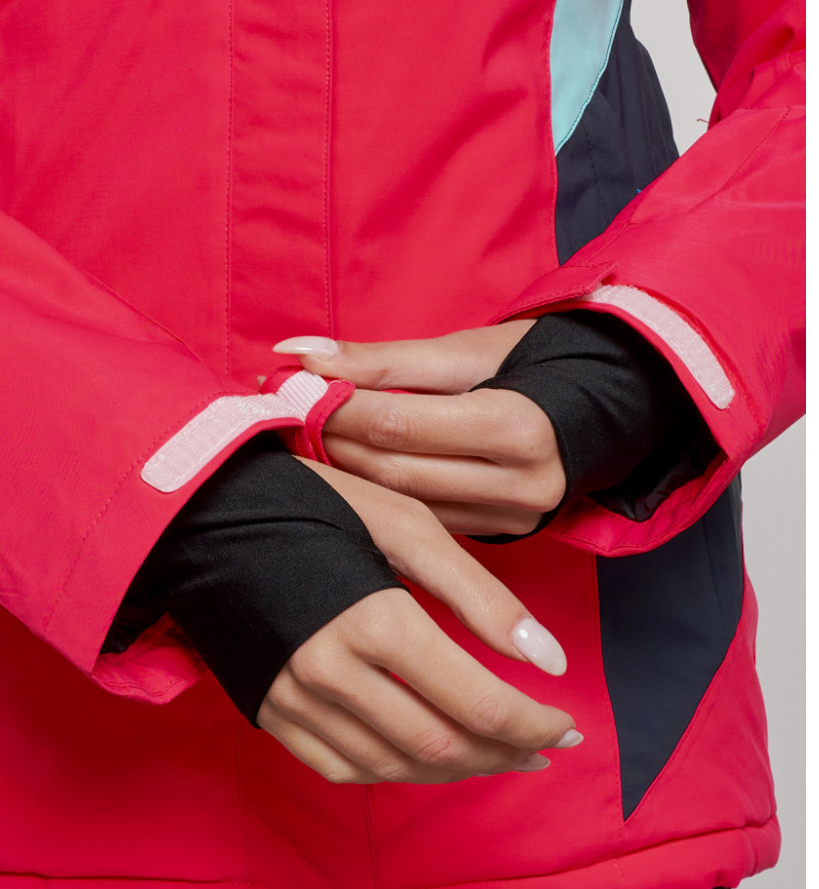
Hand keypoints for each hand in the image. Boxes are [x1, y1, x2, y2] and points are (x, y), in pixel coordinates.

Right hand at [257, 460, 580, 783]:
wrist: (207, 510)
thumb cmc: (318, 501)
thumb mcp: (409, 524)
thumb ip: (481, 596)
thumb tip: (549, 659)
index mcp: (375, 620)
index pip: (478, 703)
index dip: (533, 723)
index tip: (567, 724)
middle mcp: (330, 671)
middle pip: (440, 745)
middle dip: (504, 752)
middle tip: (541, 743)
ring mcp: (292, 698)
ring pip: (393, 766)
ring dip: (455, 768)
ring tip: (494, 751)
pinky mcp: (267, 709)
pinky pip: (340, 767)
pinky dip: (393, 770)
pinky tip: (424, 752)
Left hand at [273, 326, 565, 535]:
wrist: (610, 405)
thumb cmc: (534, 362)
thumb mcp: (462, 351)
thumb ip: (380, 359)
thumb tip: (298, 352)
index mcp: (515, 426)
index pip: (397, 424)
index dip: (334, 406)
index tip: (287, 385)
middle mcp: (518, 484)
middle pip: (394, 471)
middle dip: (329, 442)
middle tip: (279, 413)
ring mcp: (511, 519)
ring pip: (402, 505)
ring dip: (345, 474)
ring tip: (299, 442)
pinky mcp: (500, 536)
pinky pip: (423, 523)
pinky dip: (378, 498)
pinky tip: (341, 477)